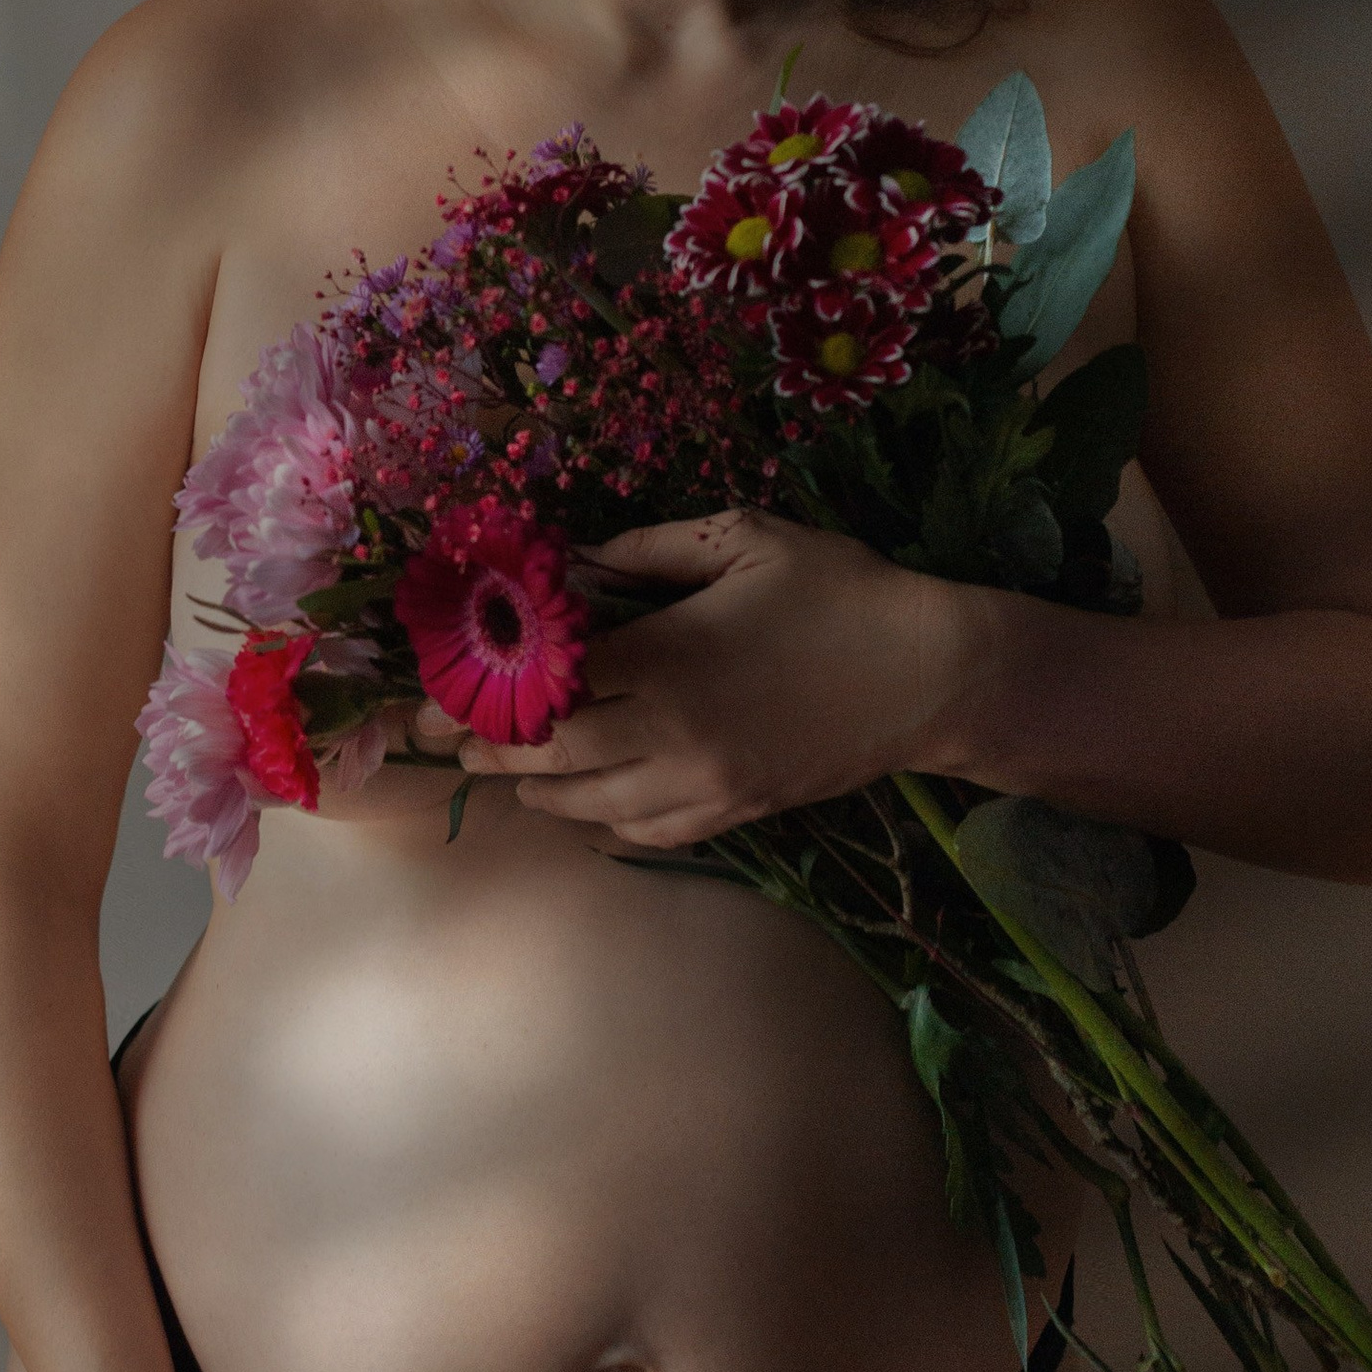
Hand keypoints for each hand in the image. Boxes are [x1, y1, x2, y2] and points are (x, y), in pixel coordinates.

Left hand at [459, 511, 988, 849]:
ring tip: (499, 769)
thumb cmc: (840, 593)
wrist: (931, 677)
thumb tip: (573, 561)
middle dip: (488, 748)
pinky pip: (643, 832)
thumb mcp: (744, 539)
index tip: (441, 688)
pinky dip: (597, 819)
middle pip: (551, 756)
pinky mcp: (732, 815)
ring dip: (534, 790)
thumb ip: (646, 548)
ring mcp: (702, 785)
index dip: (484, 689)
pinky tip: (580, 801)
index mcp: (667, 658)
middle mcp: (672, 734)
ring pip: (588, 805)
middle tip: (444, 738)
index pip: (546, 685)